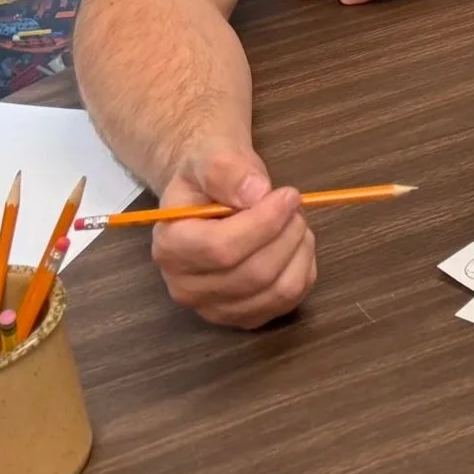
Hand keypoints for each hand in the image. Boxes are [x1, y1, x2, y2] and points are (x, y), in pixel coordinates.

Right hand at [150, 149, 315, 328]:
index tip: (289, 195)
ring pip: (277, 291)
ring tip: (295, 220)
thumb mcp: (211, 156)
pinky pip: (290, 299)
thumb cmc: (210, 175)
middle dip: (287, 233)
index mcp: (170, 247)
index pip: (222, 249)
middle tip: (294, 204)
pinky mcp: (245, 317)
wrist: (208, 193)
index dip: (265, 223)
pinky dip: (304, 267)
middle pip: (254, 274)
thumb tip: (256, 192)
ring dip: (299, 250)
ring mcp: (215, 308)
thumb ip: (226, 170)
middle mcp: (186, 287)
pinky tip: (295, 243)